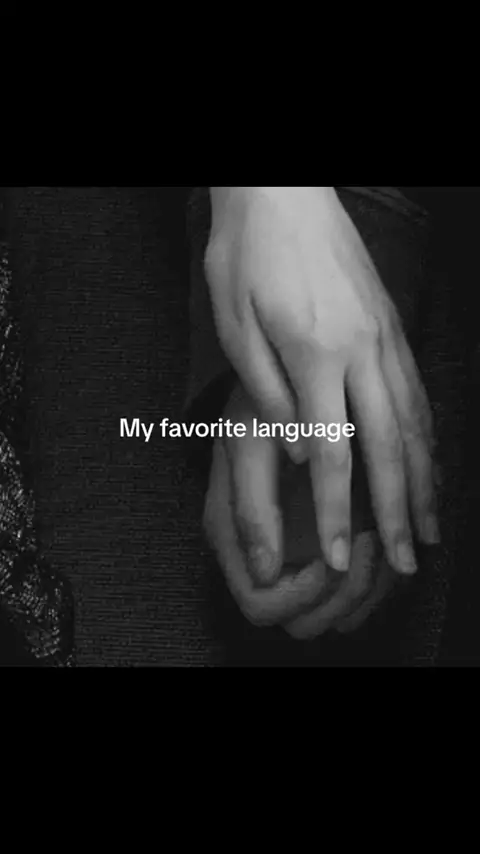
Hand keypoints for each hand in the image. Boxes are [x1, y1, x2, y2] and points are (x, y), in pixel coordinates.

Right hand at [203, 385, 397, 638]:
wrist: (279, 382)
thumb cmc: (259, 408)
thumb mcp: (247, 445)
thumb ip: (251, 509)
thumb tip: (265, 572)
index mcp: (231, 539)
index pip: (262, 605)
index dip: (299, 594)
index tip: (331, 560)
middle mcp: (260, 556)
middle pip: (302, 622)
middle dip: (342, 596)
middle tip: (368, 548)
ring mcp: (290, 552)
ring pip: (331, 613)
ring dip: (366, 588)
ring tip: (381, 541)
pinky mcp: (315, 541)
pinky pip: (350, 588)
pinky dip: (376, 577)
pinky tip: (383, 538)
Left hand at [206, 186, 438, 577]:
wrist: (282, 191)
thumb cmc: (246, 256)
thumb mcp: (235, 323)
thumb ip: (269, 393)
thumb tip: (300, 453)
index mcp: (315, 352)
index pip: (332, 451)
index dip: (337, 511)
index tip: (340, 557)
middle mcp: (362, 349)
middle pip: (388, 448)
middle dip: (396, 513)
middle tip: (405, 563)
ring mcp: (384, 336)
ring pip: (415, 422)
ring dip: (424, 482)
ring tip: (430, 528)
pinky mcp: (392, 326)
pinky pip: (418, 391)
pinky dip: (429, 437)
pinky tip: (431, 464)